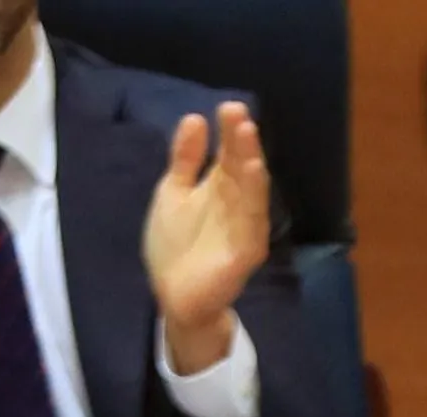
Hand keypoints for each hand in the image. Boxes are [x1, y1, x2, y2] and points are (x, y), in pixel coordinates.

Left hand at [142, 100, 271, 375]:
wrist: (174, 298)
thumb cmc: (176, 246)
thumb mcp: (173, 193)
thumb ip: (184, 160)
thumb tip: (195, 118)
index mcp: (221, 187)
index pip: (229, 153)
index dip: (229, 132)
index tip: (227, 107)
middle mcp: (237, 203)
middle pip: (242, 167)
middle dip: (241, 141)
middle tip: (237, 114)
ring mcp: (244, 227)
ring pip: (251, 191)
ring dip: (250, 163)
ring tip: (247, 136)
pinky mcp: (246, 251)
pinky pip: (252, 222)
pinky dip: (253, 199)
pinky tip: (253, 176)